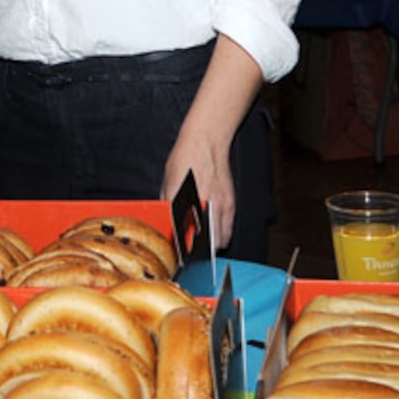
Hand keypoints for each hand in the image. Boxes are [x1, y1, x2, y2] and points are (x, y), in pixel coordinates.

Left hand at [163, 124, 235, 252]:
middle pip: (203, 245)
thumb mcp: (168, 183)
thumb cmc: (184, 159)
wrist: (206, 142)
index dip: (180, 250)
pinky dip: (221, 237)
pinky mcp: (230, 204)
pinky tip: (214, 236)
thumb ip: (169, 206)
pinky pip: (228, 230)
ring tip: (202, 248)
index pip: (182, 236)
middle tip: (190, 255)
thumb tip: (168, 222)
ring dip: (210, 248)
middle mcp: (203, 206)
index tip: (178, 256)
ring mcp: (219, 206)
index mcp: (184, 202)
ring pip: (218, 241)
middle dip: (196, 254)